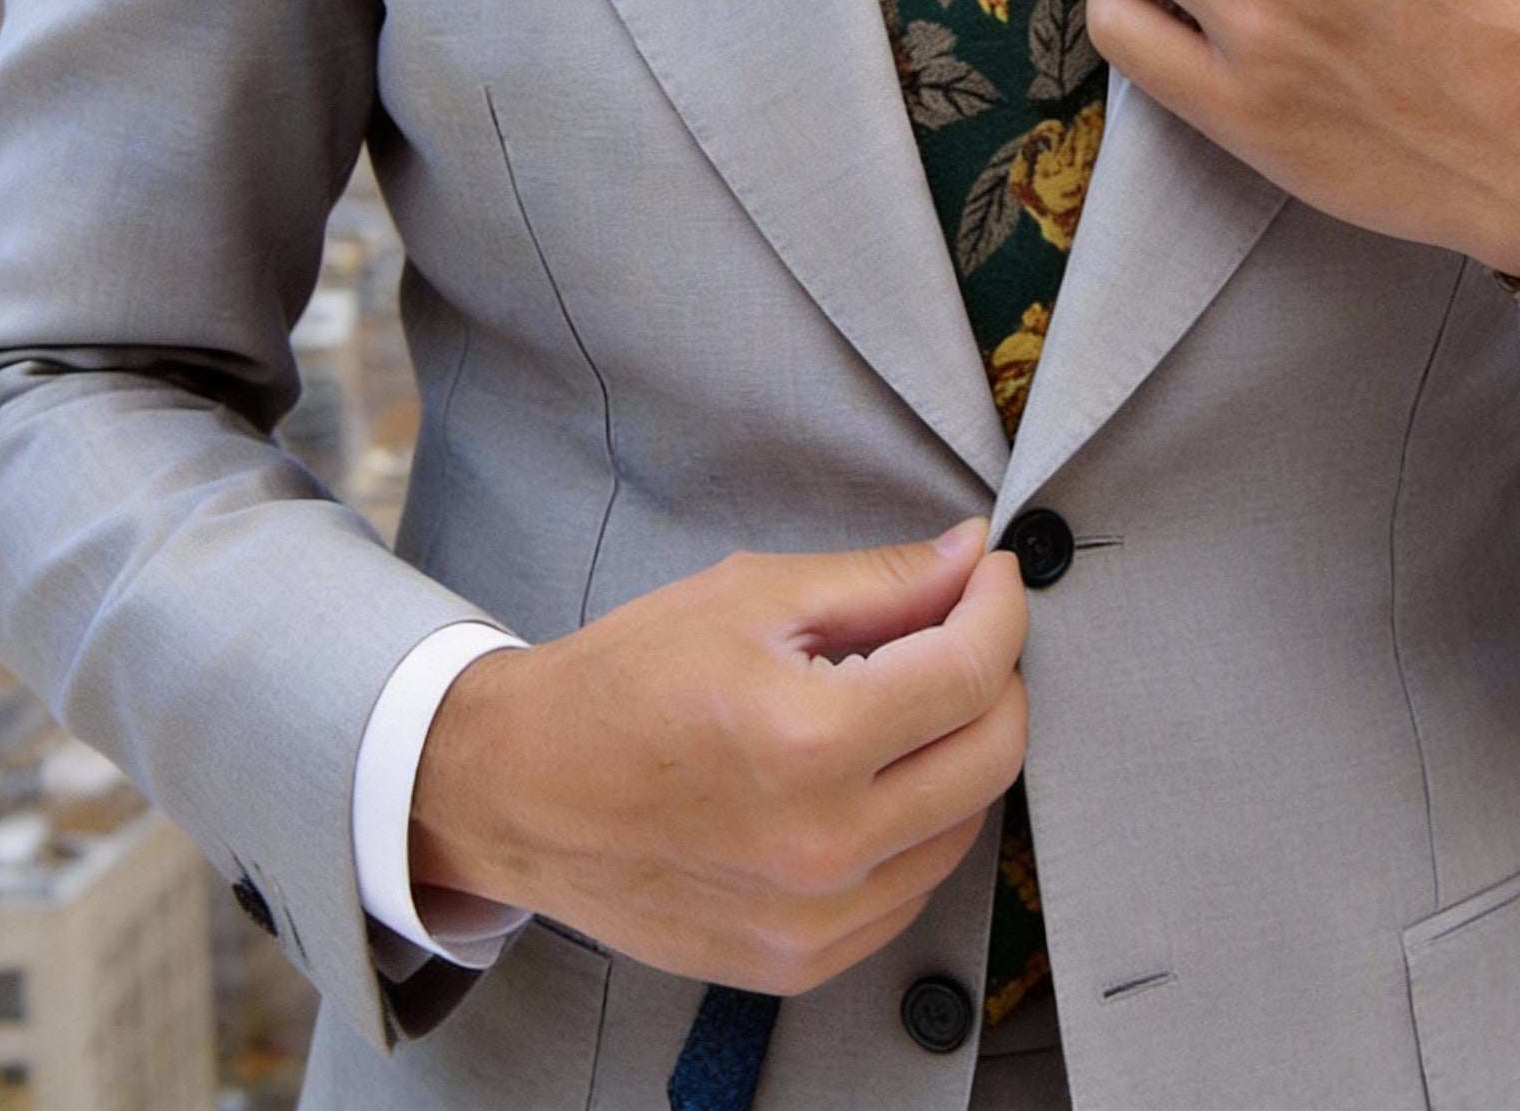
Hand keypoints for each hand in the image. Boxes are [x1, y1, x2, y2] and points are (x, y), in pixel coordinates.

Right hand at [409, 520, 1027, 993]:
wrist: (519, 790)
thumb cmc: (624, 681)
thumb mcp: (750, 595)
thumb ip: (880, 581)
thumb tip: (972, 558)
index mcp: (808, 740)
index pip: (971, 672)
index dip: (999, 607)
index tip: (991, 575)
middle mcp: (823, 844)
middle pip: (993, 754)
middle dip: (997, 674)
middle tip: (962, 627)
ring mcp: (815, 919)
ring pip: (966, 825)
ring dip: (962, 750)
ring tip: (908, 699)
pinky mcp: (800, 961)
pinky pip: (913, 887)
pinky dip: (920, 822)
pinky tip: (874, 774)